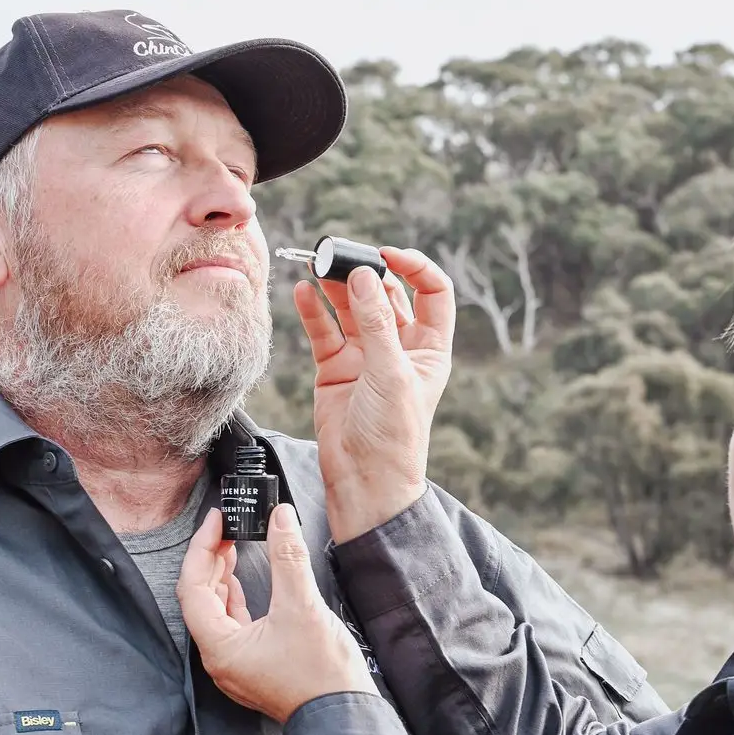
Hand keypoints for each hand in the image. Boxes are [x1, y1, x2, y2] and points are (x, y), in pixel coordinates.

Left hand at [178, 504, 374, 721]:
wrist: (345, 717)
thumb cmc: (322, 675)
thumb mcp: (303, 607)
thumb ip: (288, 557)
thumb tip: (280, 517)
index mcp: (219, 647)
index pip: (193, 587)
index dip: (202, 548)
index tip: (216, 520)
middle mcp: (219, 658)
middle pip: (200, 599)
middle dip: (210, 560)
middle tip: (225, 528)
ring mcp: (235, 664)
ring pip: (215, 612)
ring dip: (220, 578)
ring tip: (231, 547)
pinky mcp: (252, 665)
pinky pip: (231, 626)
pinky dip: (233, 599)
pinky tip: (239, 583)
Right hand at [293, 248, 454, 544]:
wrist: (363, 480)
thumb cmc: (392, 435)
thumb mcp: (390, 373)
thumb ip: (376, 323)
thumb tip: (364, 276)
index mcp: (428, 348)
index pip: (432, 292)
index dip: (415, 267)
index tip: (387, 255)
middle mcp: (398, 348)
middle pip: (384, 295)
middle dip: (364, 273)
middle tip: (340, 256)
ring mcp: (365, 357)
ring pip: (351, 309)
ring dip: (335, 287)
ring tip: (316, 266)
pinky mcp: (335, 368)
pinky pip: (324, 331)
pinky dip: (312, 310)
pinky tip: (301, 293)